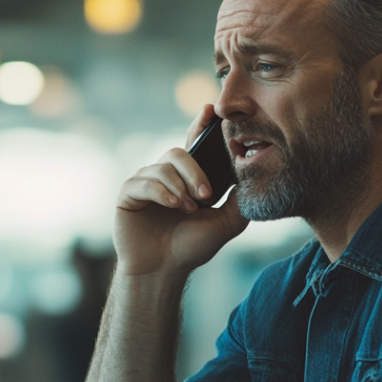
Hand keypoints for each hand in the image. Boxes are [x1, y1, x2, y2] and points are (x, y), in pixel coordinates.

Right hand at [114, 105, 248, 277]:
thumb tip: (253, 174)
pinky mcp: (128, 194)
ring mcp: (145, 183)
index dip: (201, 125)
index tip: (211, 110)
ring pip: (164, 166)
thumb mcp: (226, 223)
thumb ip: (240, 199)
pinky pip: (144, 181)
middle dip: (196, 171)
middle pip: (180, 152)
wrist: (163, 270)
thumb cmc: (191, 248)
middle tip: (207, 195)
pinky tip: (172, 206)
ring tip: (188, 210)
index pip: (195, 144)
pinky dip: (161, 192)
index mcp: (188, 178)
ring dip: (180, 187)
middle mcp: (166, 176)